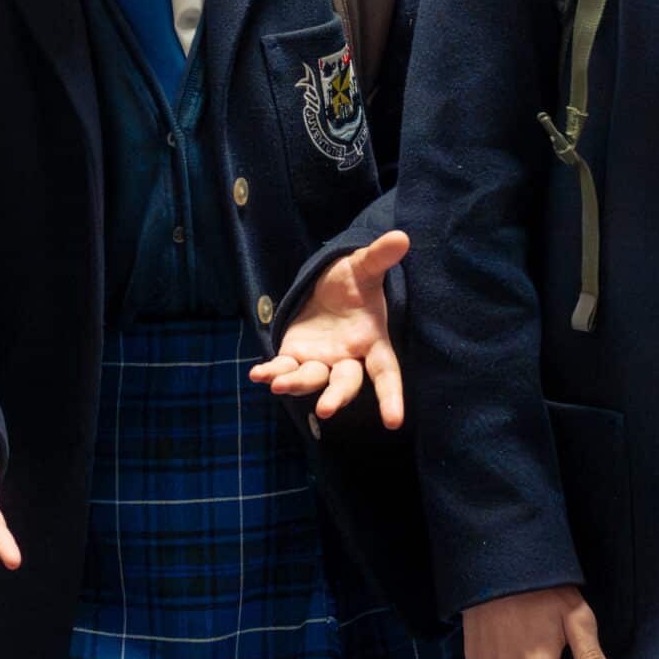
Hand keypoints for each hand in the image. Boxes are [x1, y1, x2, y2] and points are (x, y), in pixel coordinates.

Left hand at [249, 230, 408, 427]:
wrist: (329, 288)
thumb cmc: (353, 283)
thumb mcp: (363, 268)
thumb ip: (379, 257)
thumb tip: (401, 237)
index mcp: (372, 341)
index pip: (386, 372)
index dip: (391, 397)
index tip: (394, 422)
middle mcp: (348, 358)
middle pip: (346, 383)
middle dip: (337, 395)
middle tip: (326, 408)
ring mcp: (321, 361)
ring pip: (312, 379)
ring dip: (297, 384)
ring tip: (278, 385)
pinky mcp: (296, 357)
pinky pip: (285, 368)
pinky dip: (271, 372)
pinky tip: (258, 374)